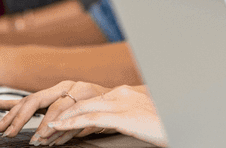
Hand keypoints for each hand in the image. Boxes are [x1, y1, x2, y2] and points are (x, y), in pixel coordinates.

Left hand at [0, 80, 110, 144]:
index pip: (29, 99)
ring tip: (37, 140)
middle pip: (40, 100)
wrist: (112, 101)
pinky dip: (66, 132)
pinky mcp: (95, 102)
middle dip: (23, 118)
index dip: (13, 114)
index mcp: (55, 88)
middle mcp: (67, 87)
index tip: (1, 129)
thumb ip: (23, 104)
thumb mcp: (50, 103)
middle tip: (13, 133)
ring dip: (46, 127)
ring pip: (60, 109)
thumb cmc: (78, 103)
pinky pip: (78, 118)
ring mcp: (82, 93)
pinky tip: (57, 142)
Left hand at [46, 85, 165, 146]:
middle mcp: (119, 94)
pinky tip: (58, 127)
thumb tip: (115, 122)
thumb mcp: (141, 117)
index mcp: (124, 93)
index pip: (90, 100)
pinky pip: (89, 119)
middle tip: (44, 127)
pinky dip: (70, 123)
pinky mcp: (121, 116)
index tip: (57, 121)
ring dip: (60, 121)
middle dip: (60, 114)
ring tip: (45, 131)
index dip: (71, 111)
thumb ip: (125, 116)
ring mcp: (120, 104)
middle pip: (82, 102)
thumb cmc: (163, 123)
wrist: (181, 123)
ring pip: (81, 109)